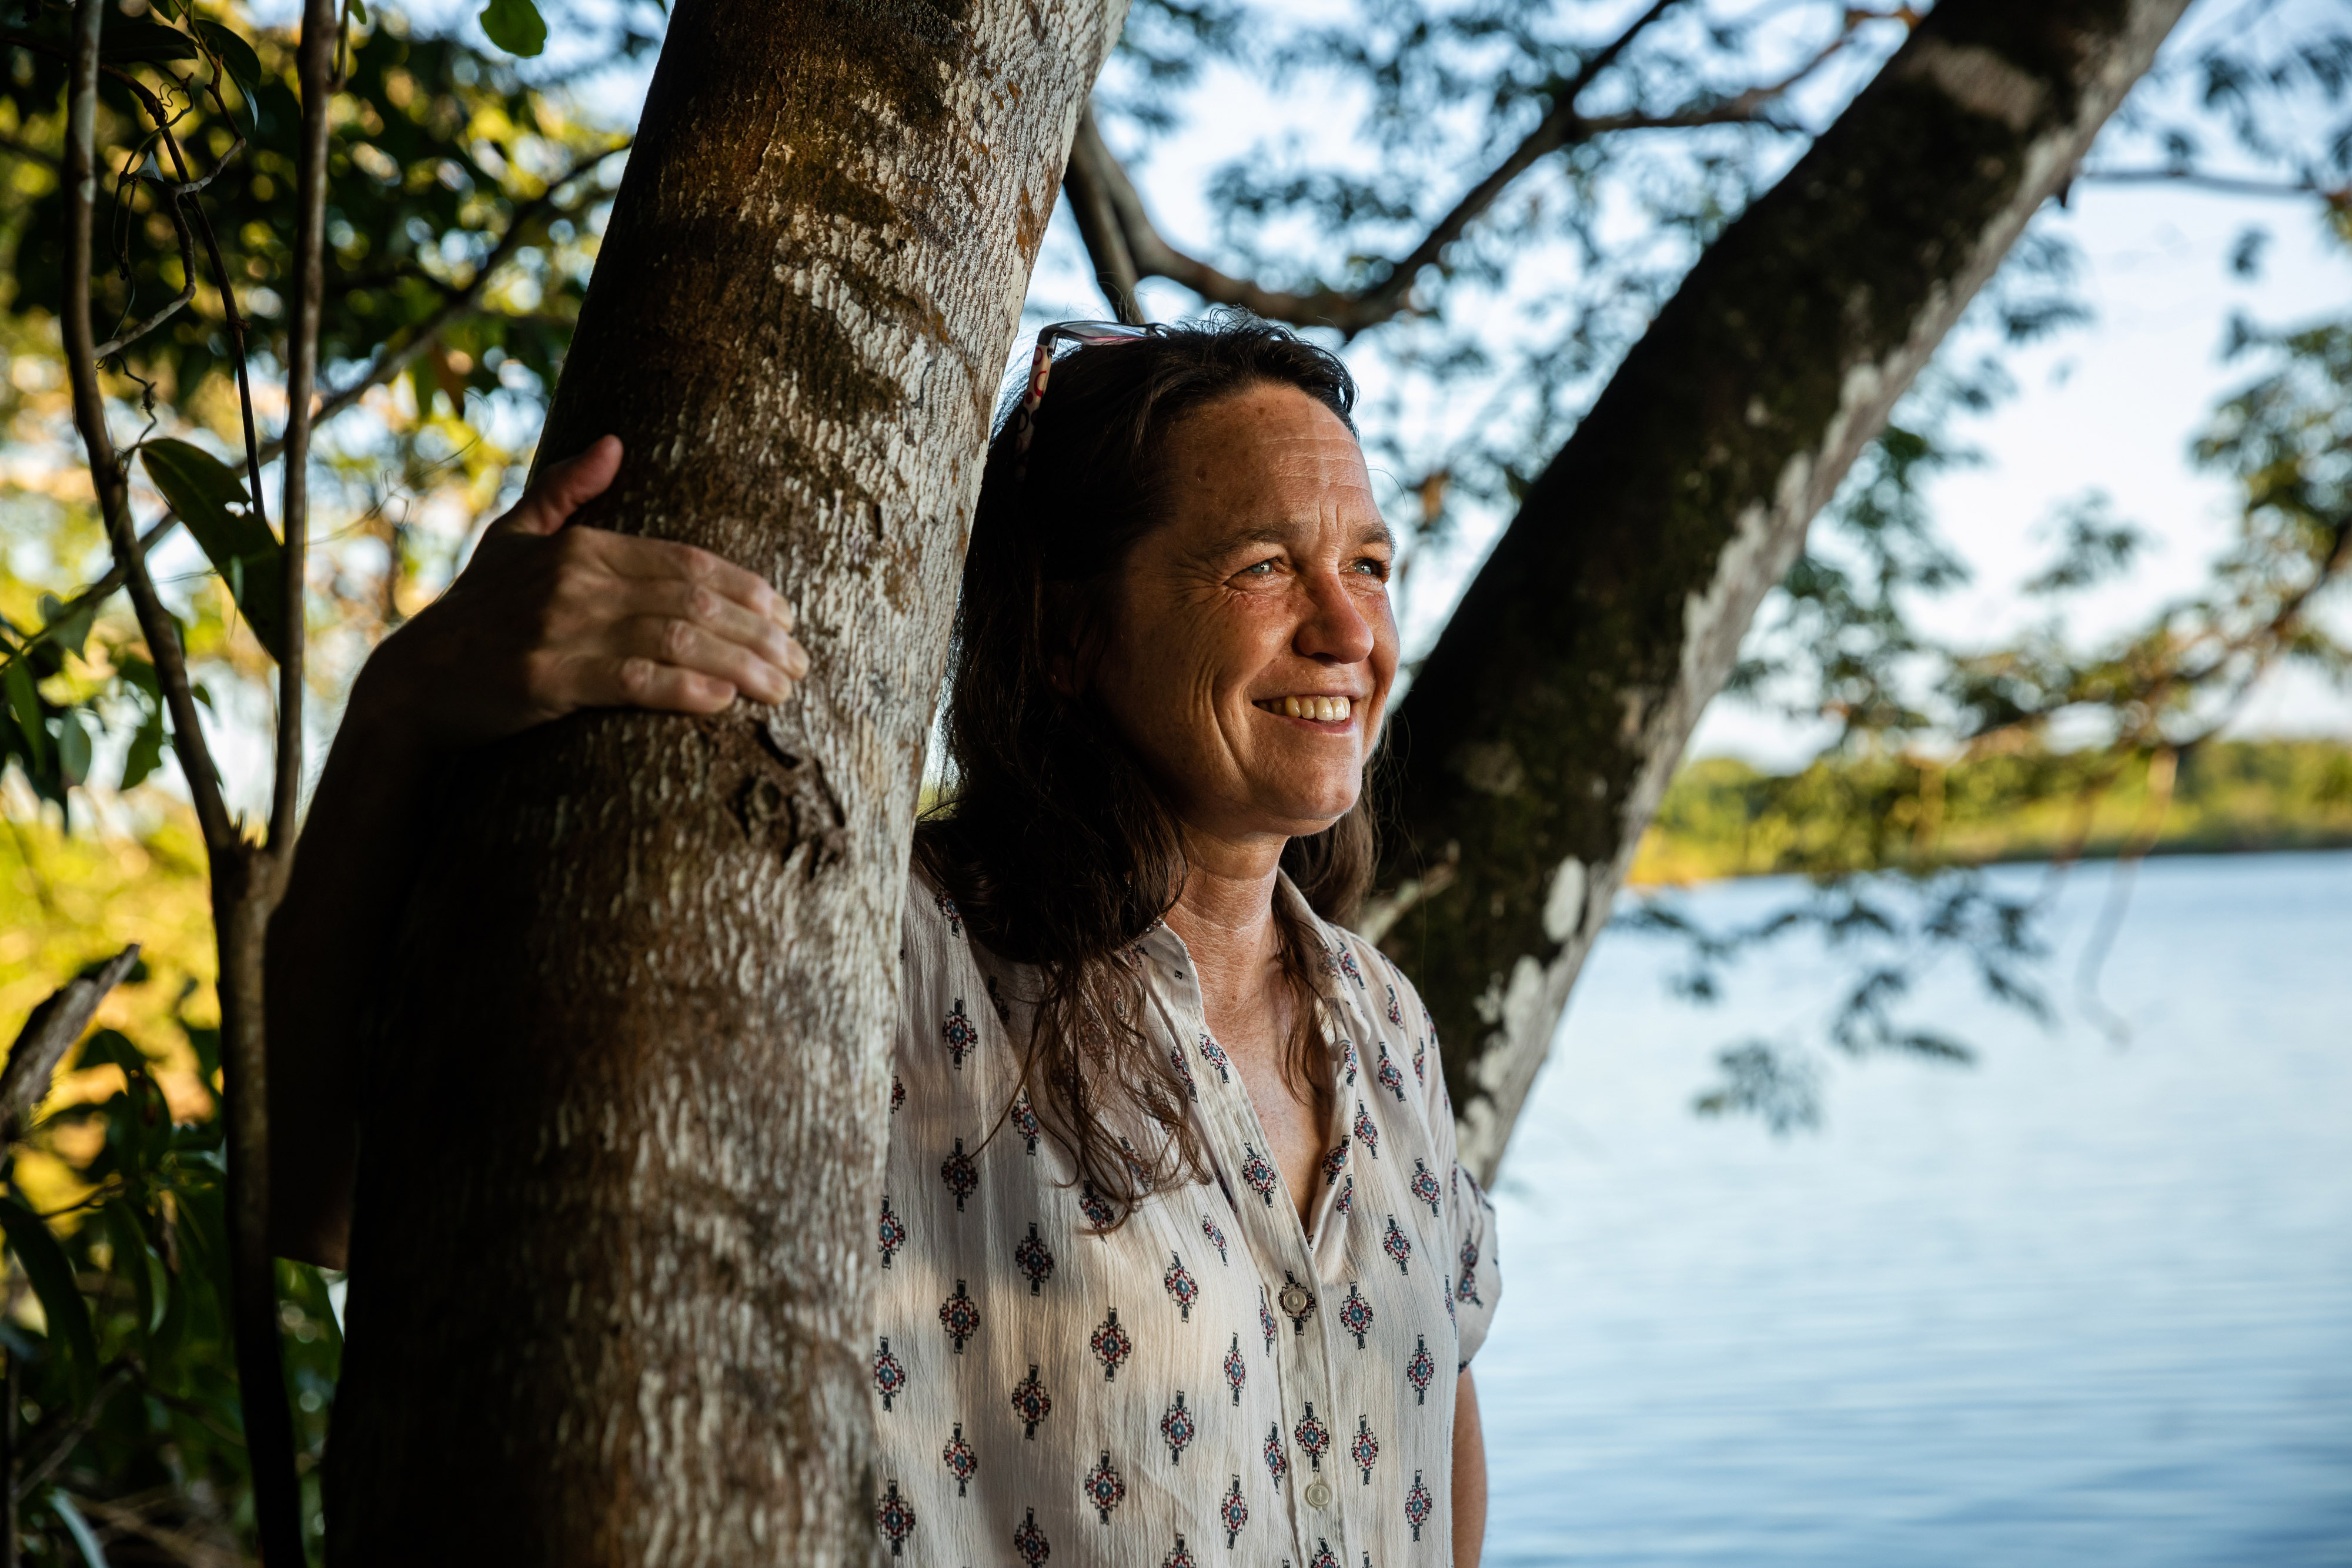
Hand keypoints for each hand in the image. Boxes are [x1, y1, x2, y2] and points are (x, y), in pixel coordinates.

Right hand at [356, 435, 810, 750]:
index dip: (746, 589)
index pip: (686, 562)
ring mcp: (559, 631)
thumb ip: (563, 491)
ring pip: (674, 641)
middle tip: (801, 662)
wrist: (413, 685)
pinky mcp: (545, 681)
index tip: (788, 616)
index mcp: (579, 548)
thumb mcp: (512, 540)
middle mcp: (574, 582)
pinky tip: (724, 702)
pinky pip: (631, 681)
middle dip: (758, 633)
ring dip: (740, 665)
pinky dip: (683, 689)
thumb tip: (612, 444)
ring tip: (782, 688)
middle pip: (693, 601)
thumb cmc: (474, 615)